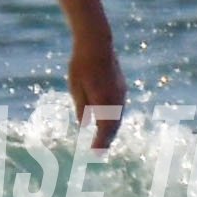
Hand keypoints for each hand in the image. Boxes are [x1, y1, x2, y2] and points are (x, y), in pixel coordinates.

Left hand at [68, 29, 125, 148]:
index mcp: (105, 101)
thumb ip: (82, 107)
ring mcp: (121, 92)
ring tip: (102, 141)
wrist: (97, 42)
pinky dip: (113, 119)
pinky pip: (118, 108)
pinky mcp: (120, 86)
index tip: (94, 154)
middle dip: (106, 140)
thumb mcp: (76, 87)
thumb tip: (85, 125)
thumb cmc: (82, 64)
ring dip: (110, 130)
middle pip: (114, 125)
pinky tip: (106, 122)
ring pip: (118, 117)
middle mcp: (116, 99)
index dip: (100, 142)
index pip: (104, 128)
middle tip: (99, 153)